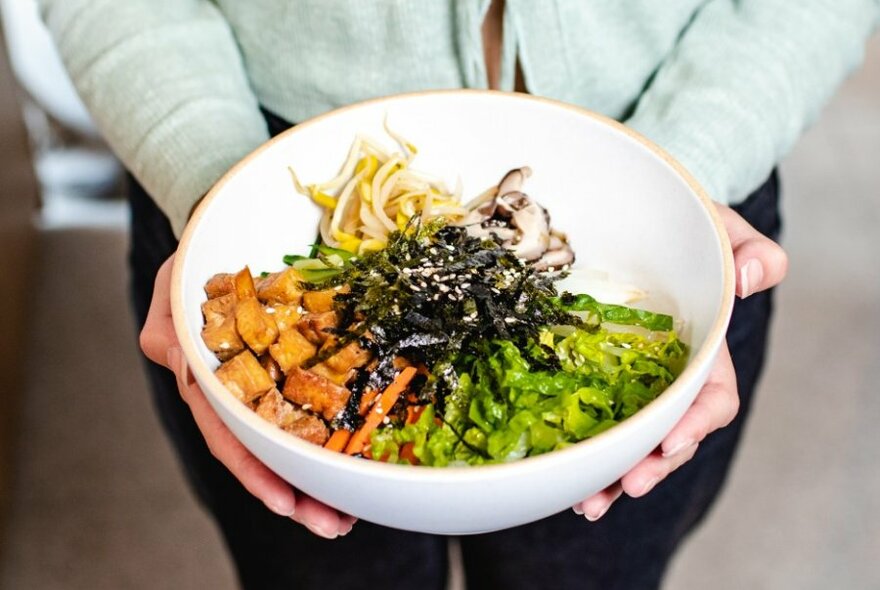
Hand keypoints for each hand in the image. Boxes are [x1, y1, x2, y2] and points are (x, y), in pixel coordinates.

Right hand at [139, 254, 356, 538]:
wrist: (222, 245)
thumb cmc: (192, 266)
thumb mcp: (171, 291)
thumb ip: (169, 330)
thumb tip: (185, 368)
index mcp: (207, 382)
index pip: (228, 435)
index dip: (254, 471)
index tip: (284, 503)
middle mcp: (237, 395)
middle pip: (265, 454)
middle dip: (297, 494)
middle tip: (334, 525)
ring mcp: (267, 386)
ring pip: (292, 441)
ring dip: (319, 481)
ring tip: (350, 514)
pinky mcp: (295, 371)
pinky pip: (315, 408)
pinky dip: (334, 440)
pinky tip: (357, 467)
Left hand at [573, 203, 787, 519]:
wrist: (635, 217)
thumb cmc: (683, 227)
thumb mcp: (720, 229)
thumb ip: (749, 250)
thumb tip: (755, 279)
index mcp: (704, 351)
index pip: (712, 399)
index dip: (697, 424)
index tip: (673, 441)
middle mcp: (667, 376)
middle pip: (668, 435)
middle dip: (651, 465)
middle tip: (626, 486)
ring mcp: (629, 382)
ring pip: (629, 440)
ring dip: (613, 477)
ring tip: (589, 503)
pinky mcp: (591, 376)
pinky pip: (591, 421)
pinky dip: (584, 453)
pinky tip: (565, 476)